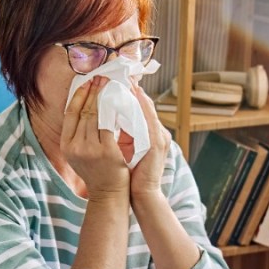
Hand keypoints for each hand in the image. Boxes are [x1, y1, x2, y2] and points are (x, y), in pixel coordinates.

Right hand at [61, 76, 129, 199]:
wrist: (109, 194)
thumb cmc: (97, 173)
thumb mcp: (80, 154)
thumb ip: (79, 135)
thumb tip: (83, 108)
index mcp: (66, 145)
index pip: (70, 113)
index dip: (79, 94)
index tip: (87, 81)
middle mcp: (75, 146)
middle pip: (84, 111)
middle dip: (93, 91)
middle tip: (101, 77)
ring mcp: (90, 149)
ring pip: (96, 114)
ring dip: (103, 96)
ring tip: (110, 84)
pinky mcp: (106, 151)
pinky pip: (109, 124)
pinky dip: (114, 110)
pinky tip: (120, 100)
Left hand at [128, 82, 170, 202]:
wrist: (143, 194)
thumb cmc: (133, 174)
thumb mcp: (128, 150)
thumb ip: (124, 134)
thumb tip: (108, 118)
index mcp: (152, 133)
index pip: (141, 107)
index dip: (131, 92)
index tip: (118, 80)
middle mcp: (158, 132)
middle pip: (145, 103)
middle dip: (131, 88)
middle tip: (118, 73)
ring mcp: (160, 136)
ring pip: (147, 108)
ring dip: (134, 92)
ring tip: (122, 80)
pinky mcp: (157, 143)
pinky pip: (148, 119)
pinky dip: (140, 106)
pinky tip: (130, 96)